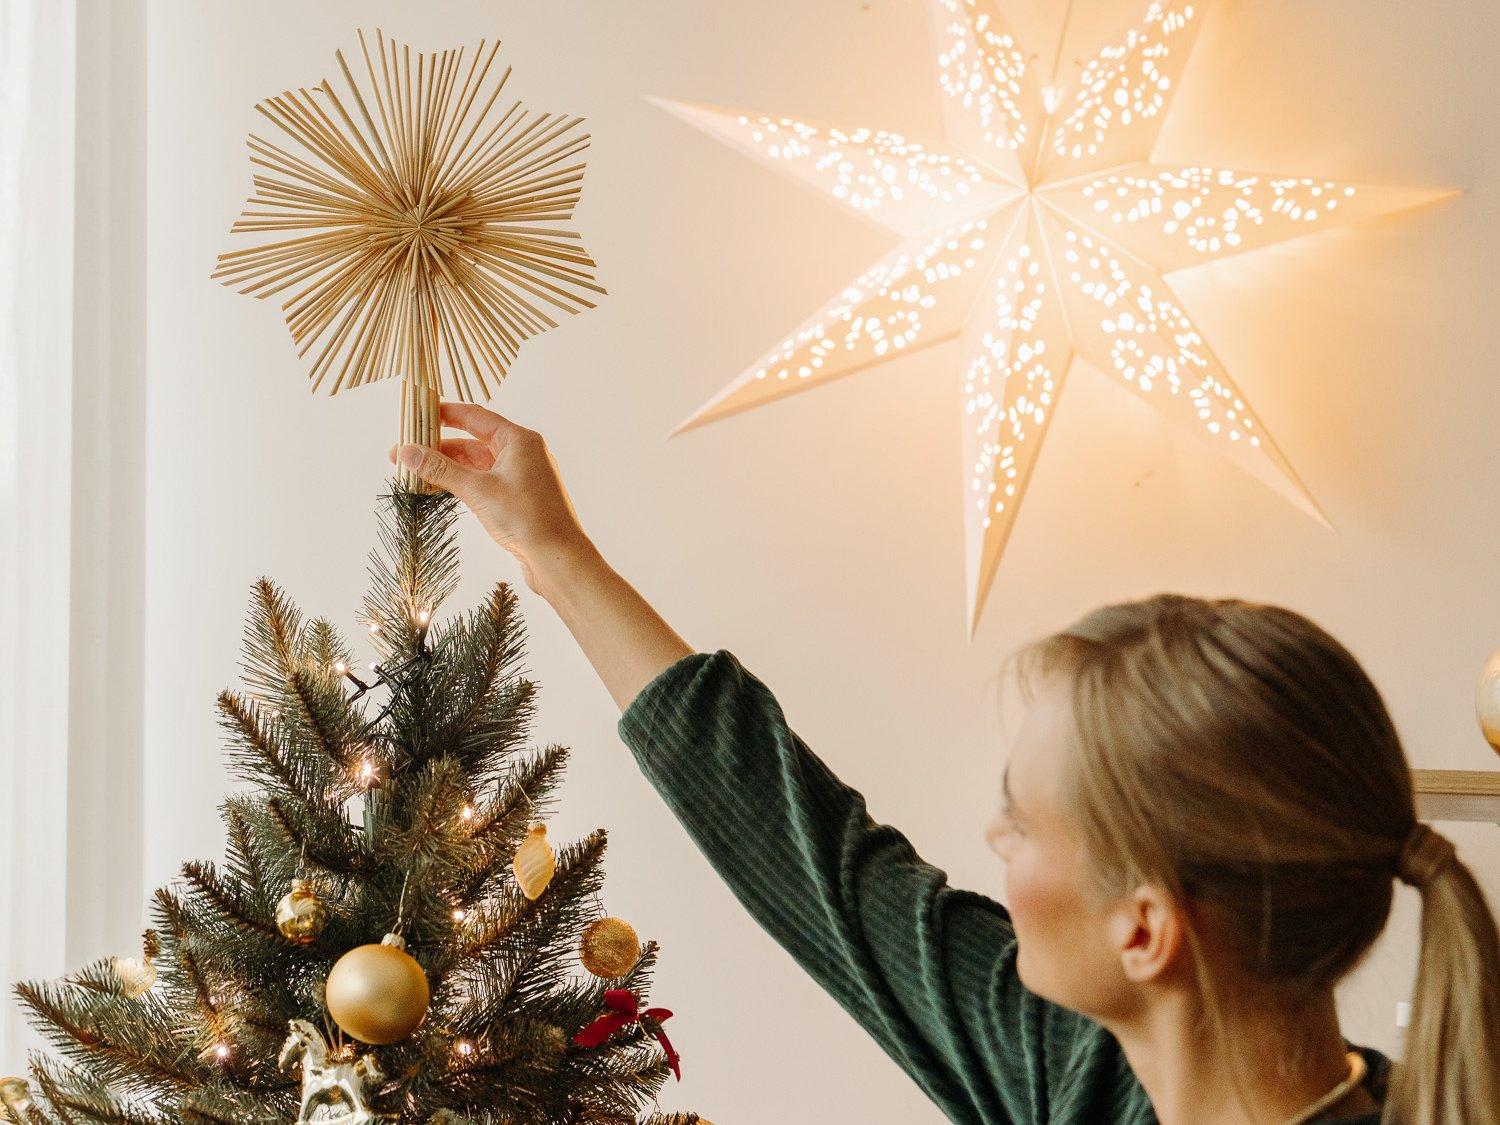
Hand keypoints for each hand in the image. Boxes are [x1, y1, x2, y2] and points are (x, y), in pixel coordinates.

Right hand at [392, 402, 594, 594]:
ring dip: (446, 468)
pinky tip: (436, 489)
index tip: (417, 413)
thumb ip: (441, 470)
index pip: (475, 416)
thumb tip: (406, 452)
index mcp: (519, 441)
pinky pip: (482, 482)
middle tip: (405, 452)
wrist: (557, 558)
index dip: (444, 413)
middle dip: (438, 447)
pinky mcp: (515, 497)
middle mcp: (521, 453)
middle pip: (472, 441)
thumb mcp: (478, 490)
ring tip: (413, 473)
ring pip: (475, 464)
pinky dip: (459, 483)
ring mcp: (519, 476)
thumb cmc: (529, 519)